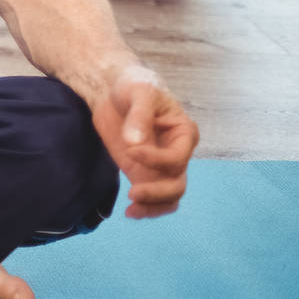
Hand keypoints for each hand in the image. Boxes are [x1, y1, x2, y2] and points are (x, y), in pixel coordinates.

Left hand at [91, 65, 199, 218]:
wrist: (114, 89)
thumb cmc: (134, 85)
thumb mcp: (139, 92)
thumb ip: (140, 116)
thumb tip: (135, 142)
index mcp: (184, 133)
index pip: (177, 158)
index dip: (156, 160)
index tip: (130, 149)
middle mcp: (177, 153)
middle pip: (177, 184)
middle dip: (158, 192)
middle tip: (133, 193)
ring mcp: (159, 165)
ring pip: (168, 196)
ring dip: (153, 206)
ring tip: (132, 210)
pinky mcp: (141, 171)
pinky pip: (152, 196)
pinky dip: (145, 207)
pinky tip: (130, 212)